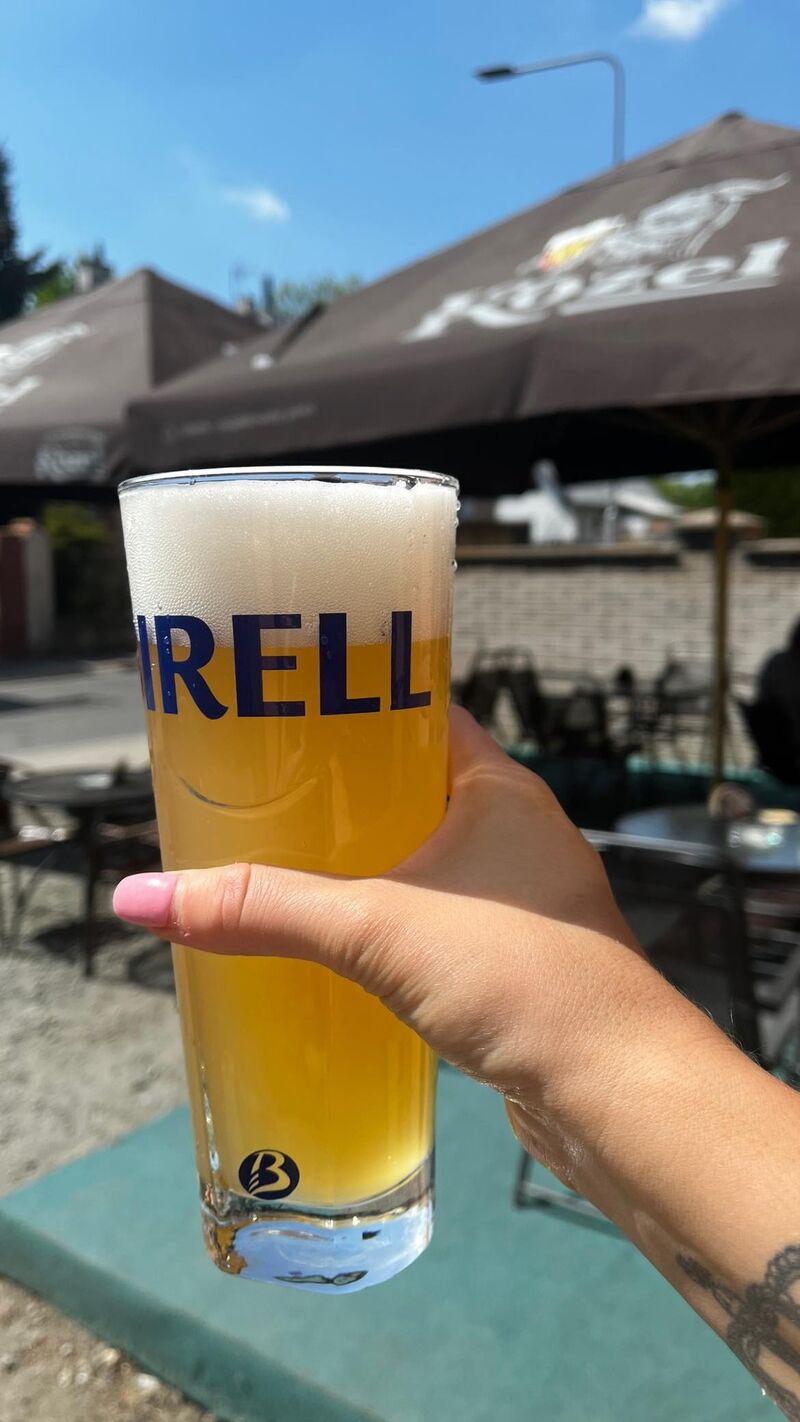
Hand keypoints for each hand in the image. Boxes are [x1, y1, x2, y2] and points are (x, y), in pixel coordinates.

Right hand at [113, 709, 676, 1182]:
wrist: (618, 1092)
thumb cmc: (519, 977)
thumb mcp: (377, 929)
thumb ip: (265, 909)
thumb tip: (143, 896)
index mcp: (499, 787)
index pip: (416, 715)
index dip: (348, 710)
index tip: (276, 718)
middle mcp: (516, 831)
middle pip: (408, 791)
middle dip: (335, 800)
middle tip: (253, 802)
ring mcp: (520, 899)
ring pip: (421, 863)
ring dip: (360, 869)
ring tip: (276, 872)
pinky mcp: (514, 960)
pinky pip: (434, 921)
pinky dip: (386, 926)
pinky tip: (336, 951)